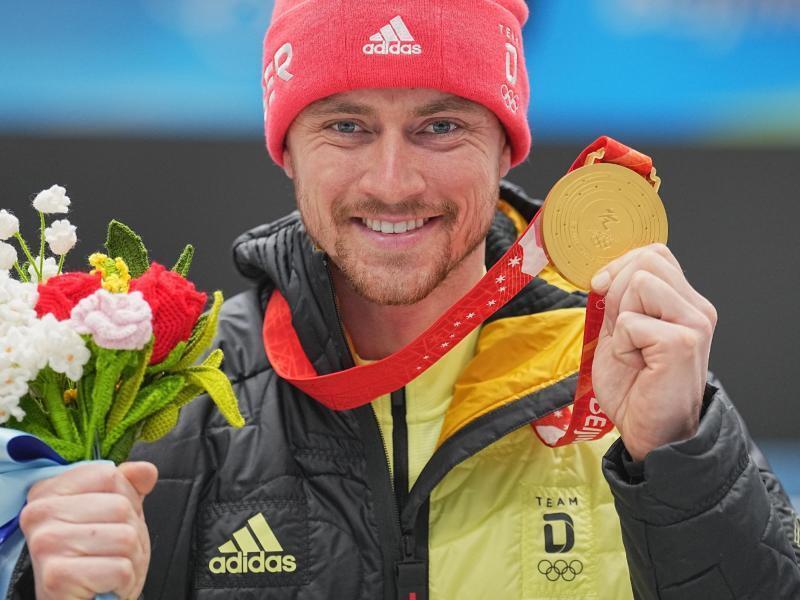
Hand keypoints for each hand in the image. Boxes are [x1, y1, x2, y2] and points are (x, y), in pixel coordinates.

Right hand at [20, 461, 157, 599]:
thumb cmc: (96, 558)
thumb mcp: (114, 514)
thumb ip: (129, 486)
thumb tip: (145, 470)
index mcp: (47, 492)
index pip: (109, 475)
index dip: (126, 498)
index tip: (110, 521)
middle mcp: (39, 514)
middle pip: (120, 506)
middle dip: (132, 532)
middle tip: (112, 551)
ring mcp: (46, 544)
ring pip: (125, 537)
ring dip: (131, 557)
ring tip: (111, 567)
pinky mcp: (57, 575)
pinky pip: (121, 568)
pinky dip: (125, 580)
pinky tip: (106, 584)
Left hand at [589, 243, 716, 461]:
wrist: (650, 433)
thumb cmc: (634, 388)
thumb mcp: (620, 332)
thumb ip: (620, 301)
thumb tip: (605, 274)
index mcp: (684, 302)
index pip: (653, 253)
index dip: (619, 267)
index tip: (604, 293)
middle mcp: (697, 309)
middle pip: (645, 260)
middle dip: (617, 291)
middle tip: (622, 331)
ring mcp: (694, 324)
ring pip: (640, 282)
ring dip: (621, 317)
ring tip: (632, 348)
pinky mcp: (682, 343)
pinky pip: (631, 321)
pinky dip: (621, 344)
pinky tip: (636, 364)